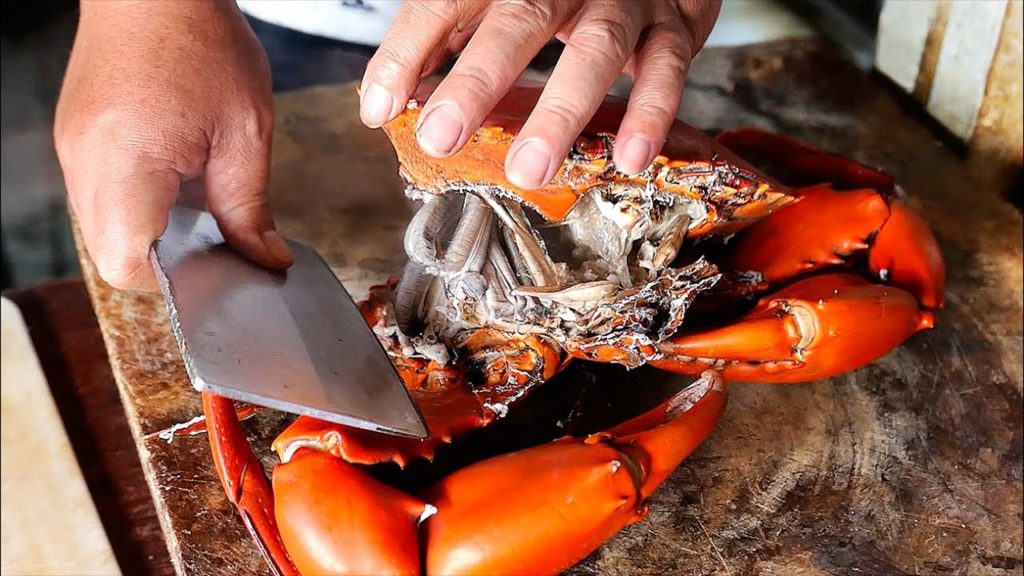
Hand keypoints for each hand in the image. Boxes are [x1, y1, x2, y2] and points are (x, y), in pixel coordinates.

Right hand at [54, 0, 291, 290]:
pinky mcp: (75, 138)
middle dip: (165, 260)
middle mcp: (85, 165)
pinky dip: (137, 204)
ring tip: (196, 201)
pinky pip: (100, 197)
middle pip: (112, 255)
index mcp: (125, 165)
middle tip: (213, 238)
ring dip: (151, 231)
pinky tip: (175, 180)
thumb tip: (266, 260)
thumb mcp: (245, 132)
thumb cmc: (202, 44)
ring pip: (104, 229)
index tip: (215, 266)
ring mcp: (72, 151)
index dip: (175, 280)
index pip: (129, 265)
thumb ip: (250, 207)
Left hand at [359, 0, 721, 188]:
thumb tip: (392, 91)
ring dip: (560, 110)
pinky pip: (667, 66)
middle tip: (442, 136)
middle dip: (478, 80)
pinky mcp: (674, 24)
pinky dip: (651, 112)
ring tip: (528, 170)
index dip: (409, 50)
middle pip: (519, 18)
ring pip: (597, 46)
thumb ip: (450, 33)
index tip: (378, 106)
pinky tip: (630, 157)